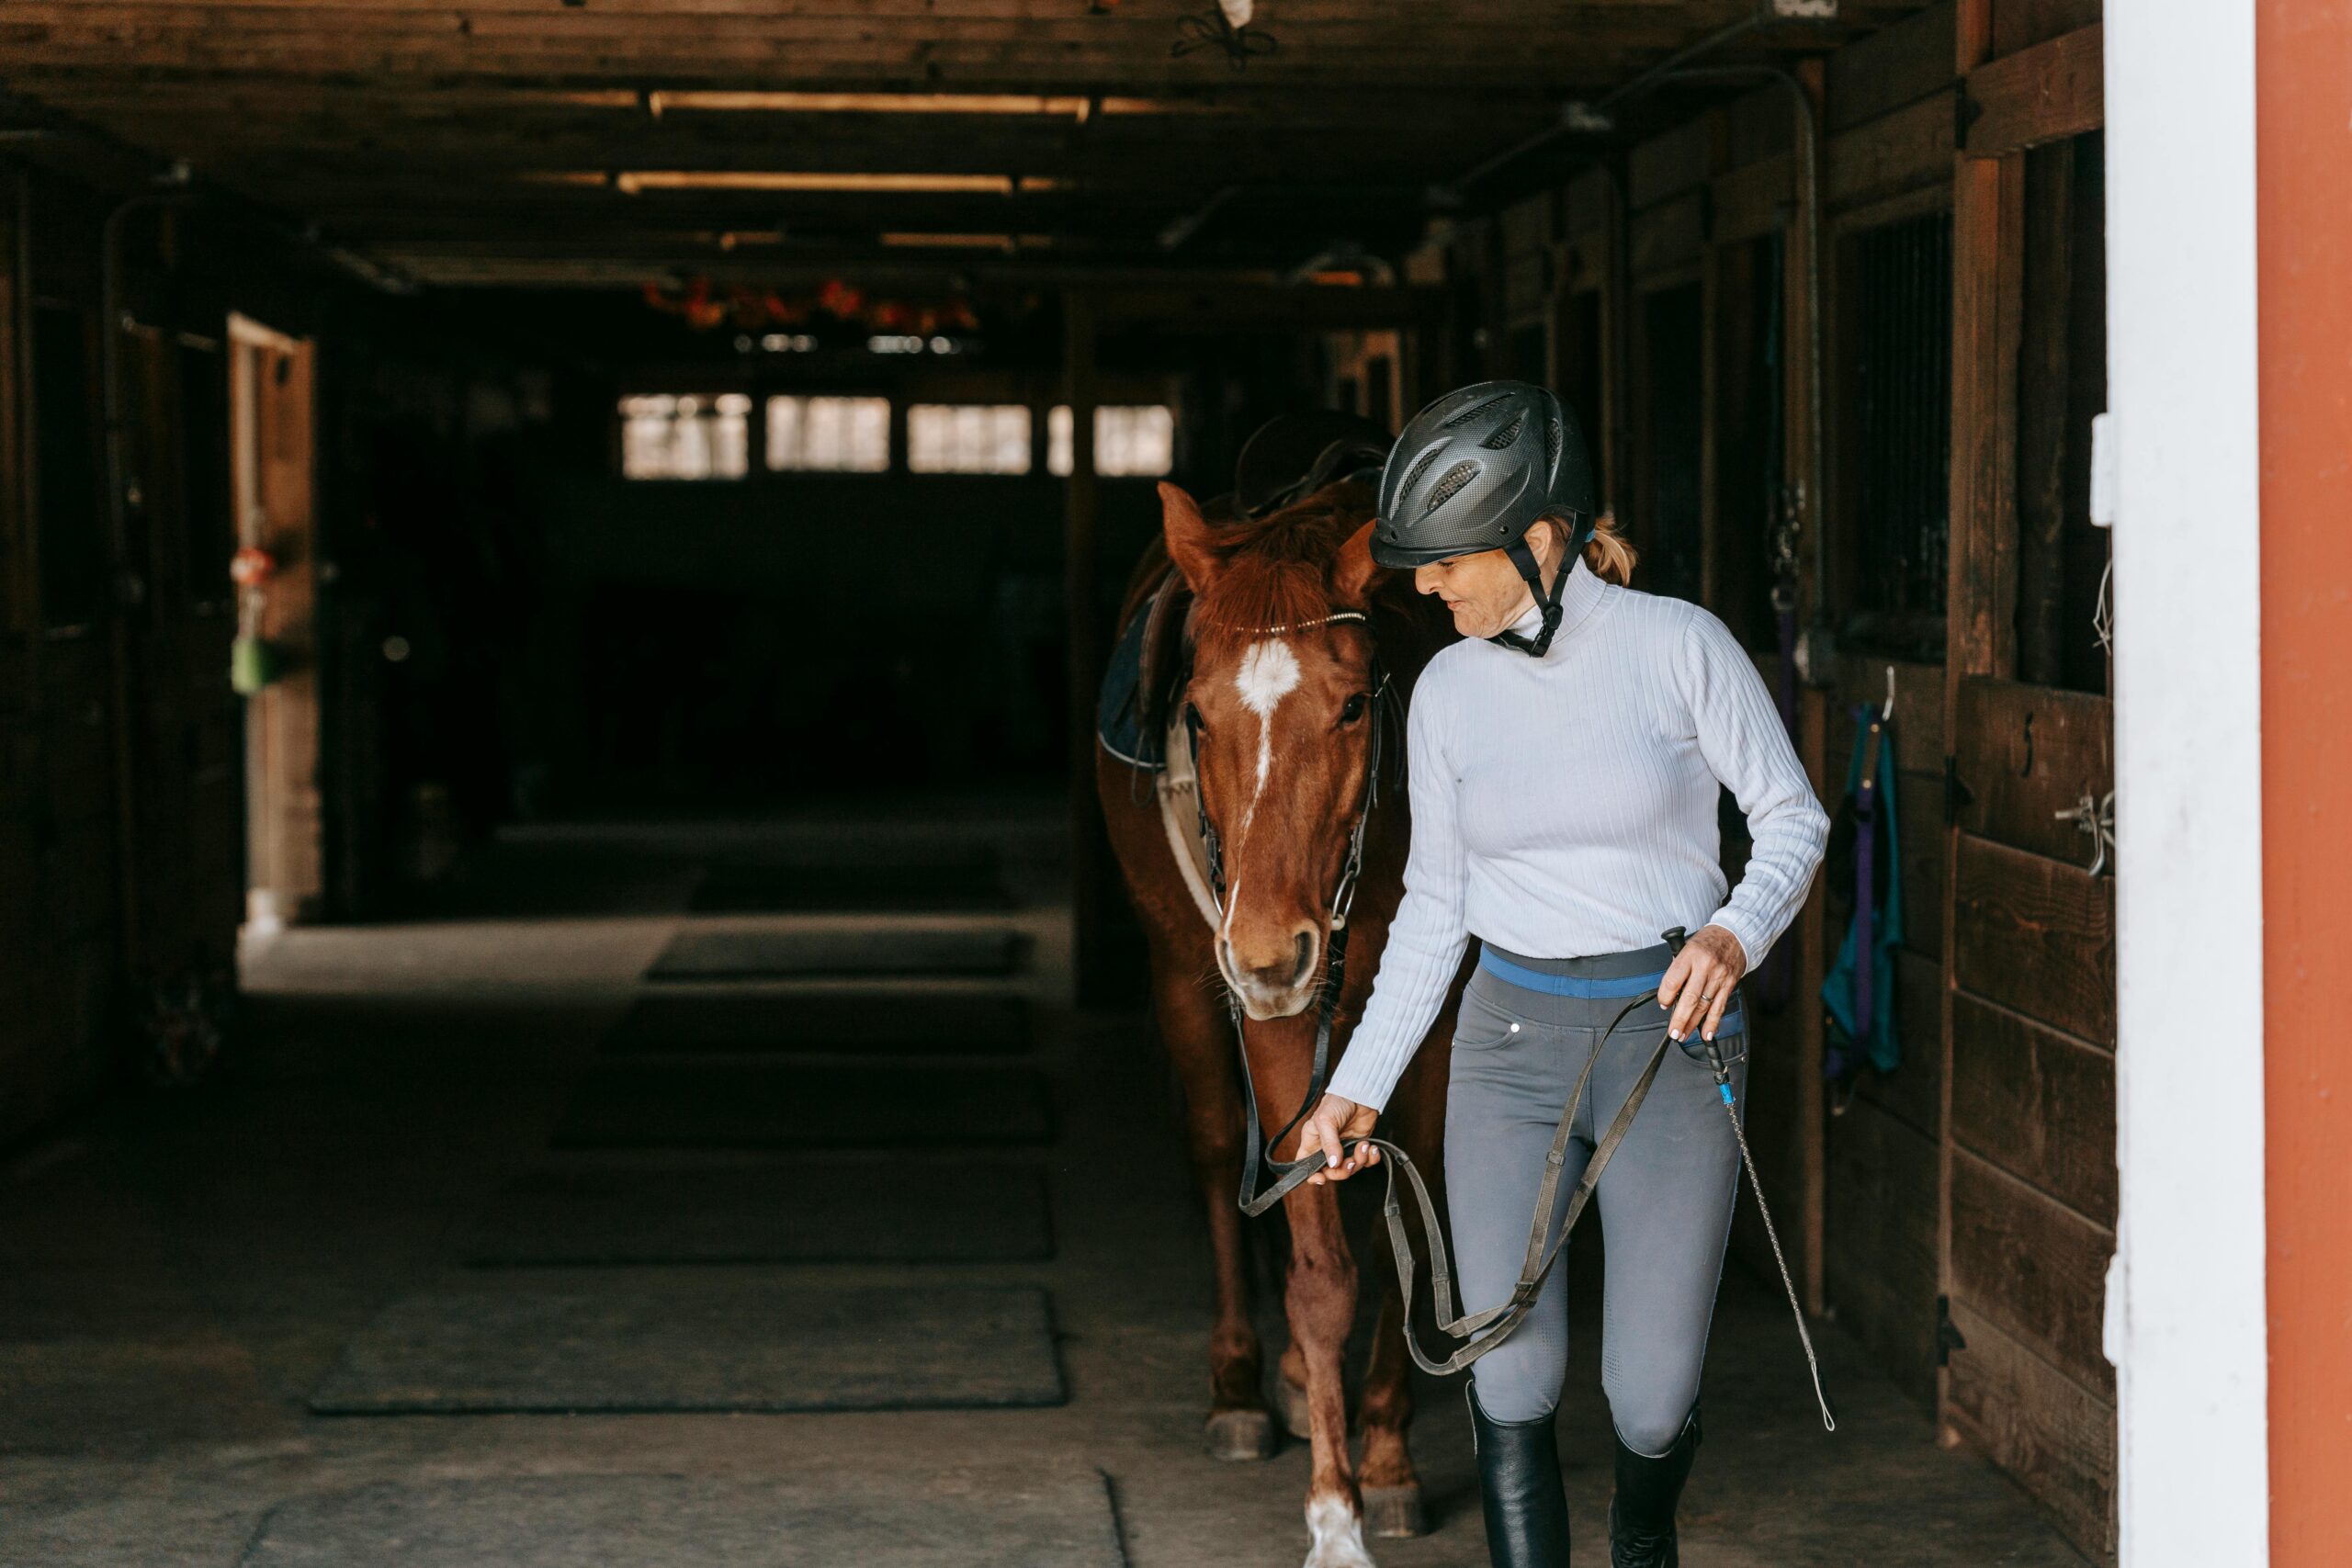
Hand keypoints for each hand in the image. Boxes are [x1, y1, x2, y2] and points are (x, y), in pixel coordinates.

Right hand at [1297, 1094, 1380, 1184]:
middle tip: (1350, 1161)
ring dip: (1359, 1161)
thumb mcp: (1326, 1121)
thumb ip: (1329, 1144)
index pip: (1306, 1165)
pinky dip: (1371, 1159)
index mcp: (1312, 1143)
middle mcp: (1327, 1149)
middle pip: (1331, 1173)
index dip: (1312, 1176)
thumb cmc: (1337, 1102)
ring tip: (1363, 1146)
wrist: (1360, 1094)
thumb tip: (1333, 1164)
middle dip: (1342, 1170)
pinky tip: (1371, 1148)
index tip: (1322, 1178)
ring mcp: (1344, 1150)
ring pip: (1350, 1169)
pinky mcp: (1359, 1148)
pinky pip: (1366, 1163)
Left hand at [1657, 924, 1747, 1042]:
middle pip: (1690, 998)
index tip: (1663, 1005)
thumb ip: (1678, 969)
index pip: (1673, 980)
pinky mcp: (1729, 984)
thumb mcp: (1687, 947)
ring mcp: (1719, 976)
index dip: (1665, 996)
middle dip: (1680, 1019)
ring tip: (1684, 1035)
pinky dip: (1713, 1023)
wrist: (1735, 935)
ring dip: (1693, 1024)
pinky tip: (1706, 1033)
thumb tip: (1669, 994)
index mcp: (1690, 955)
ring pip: (1704, 1006)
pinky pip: (1719, 1007)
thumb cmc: (1708, 941)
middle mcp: (1705, 966)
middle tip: (1673, 1032)